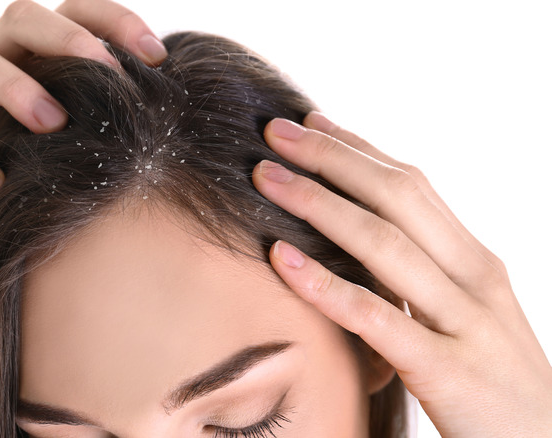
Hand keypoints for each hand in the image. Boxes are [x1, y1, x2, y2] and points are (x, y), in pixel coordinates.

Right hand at [0, 0, 166, 208]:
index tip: (158, 56)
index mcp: (32, 48)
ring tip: (52, 123)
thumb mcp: (57, 115)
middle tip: (108, 74)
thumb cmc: (12, 136)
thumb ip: (96, 107)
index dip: (116, 22)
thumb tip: (168, 117)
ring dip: (15, 88)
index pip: (75, 10)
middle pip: (21, 18)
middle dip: (66, 40)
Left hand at [252, 113, 551, 436]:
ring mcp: (463, 321)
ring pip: (383, 245)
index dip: (358, 149)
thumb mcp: (464, 313)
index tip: (311, 122)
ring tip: (264, 178)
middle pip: (396, 197)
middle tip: (275, 130)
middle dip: (332, 158)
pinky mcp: (445, 370)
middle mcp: (473, 278)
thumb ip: (424, 273)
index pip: (411, 186)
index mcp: (474, 260)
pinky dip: (325, 284)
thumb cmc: (492, 381)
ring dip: (317, 204)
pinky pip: (376, 317)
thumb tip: (366, 235)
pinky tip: (280, 258)